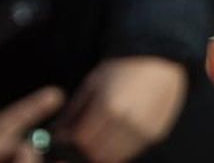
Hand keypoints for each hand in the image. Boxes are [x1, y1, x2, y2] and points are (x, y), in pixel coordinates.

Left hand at [52, 57, 186, 162]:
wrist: (157, 59)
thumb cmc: (120, 68)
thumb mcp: (92, 84)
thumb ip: (74, 110)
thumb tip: (57, 133)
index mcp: (108, 107)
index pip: (82, 140)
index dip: (70, 142)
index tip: (65, 139)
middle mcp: (128, 122)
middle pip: (97, 154)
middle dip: (84, 151)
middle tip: (80, 142)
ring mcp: (144, 131)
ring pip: (115, 158)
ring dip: (102, 153)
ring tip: (97, 139)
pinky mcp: (155, 135)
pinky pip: (132, 153)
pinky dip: (120, 150)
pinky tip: (115, 136)